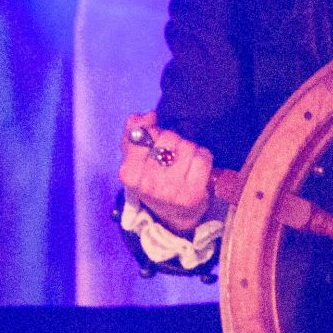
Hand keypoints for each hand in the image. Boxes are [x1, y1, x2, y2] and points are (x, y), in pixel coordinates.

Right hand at [119, 110, 216, 235]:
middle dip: (171, 141)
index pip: (144, 134)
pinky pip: (202, 157)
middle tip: (170, 157)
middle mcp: (149, 184)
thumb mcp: (134, 160)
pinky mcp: (194, 193)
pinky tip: (196, 168)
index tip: (153, 144)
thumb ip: (132, 132)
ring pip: (187, 146)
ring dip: (188, 149)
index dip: (152, 133)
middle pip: (168, 138)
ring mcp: (172, 190)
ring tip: (183, 164)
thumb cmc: (153, 181)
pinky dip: (203, 158)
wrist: (174, 215)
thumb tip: (146, 116)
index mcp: (130, 174)